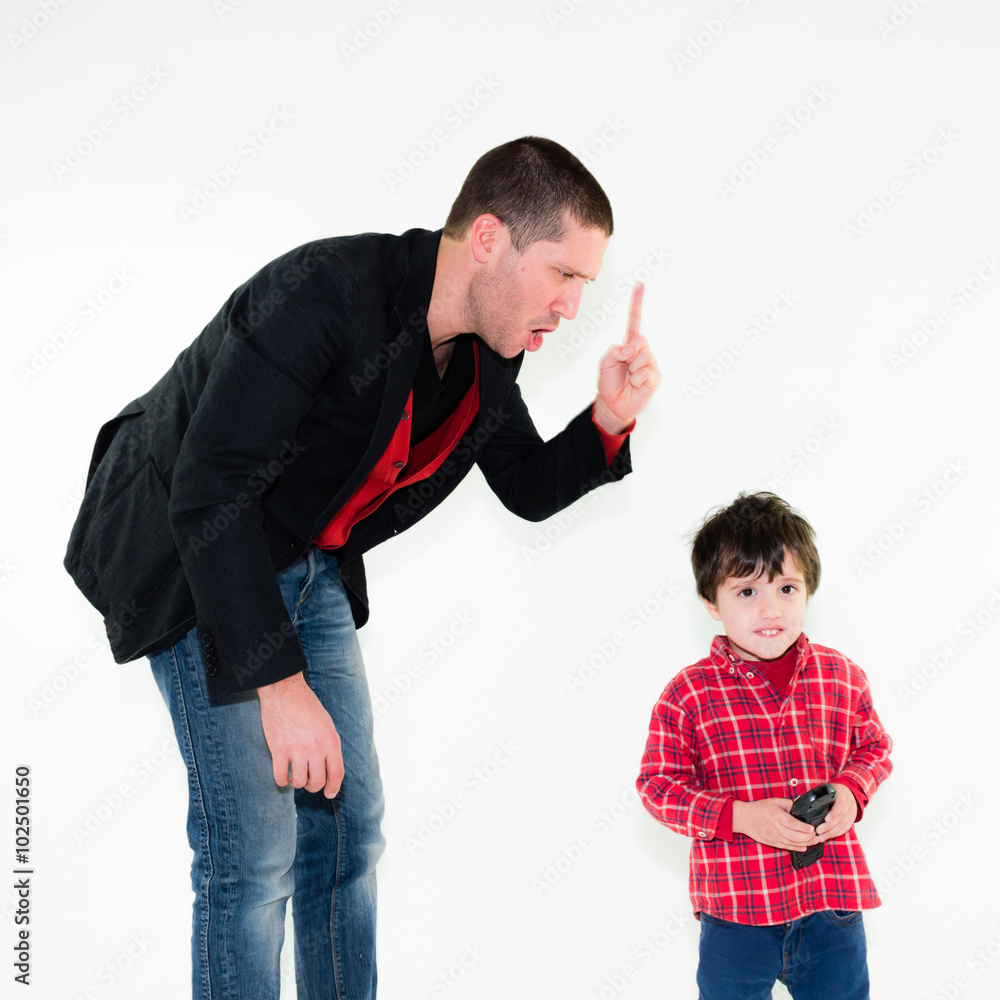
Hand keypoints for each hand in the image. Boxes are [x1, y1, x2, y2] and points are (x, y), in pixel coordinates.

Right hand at [258, 672, 343, 797]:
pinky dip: (282, 780)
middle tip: (308, 782)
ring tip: (295, 775)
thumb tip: (328, 769)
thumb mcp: (327, 724)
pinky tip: (283, 774)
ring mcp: (297, 750)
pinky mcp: (279, 750)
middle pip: (317, 782)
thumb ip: (329, 746)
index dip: (333, 788)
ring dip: (297, 782)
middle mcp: (316, 748)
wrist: (285, 692)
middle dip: (313, 786)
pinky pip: (281, 777)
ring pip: (299, 782)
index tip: (329, 793)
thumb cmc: (307, 706)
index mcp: (331, 741)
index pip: (337, 774)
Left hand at [593, 283, 661, 433]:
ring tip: (629, 377)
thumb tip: (631, 348)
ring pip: (643, 357)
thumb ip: (614, 351)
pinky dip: (638, 380)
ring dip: (632, 369)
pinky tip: (635, 385)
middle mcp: (642, 350)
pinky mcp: (655, 377)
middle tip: (624, 367)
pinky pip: (647, 372)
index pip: (634, 320)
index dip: (637, 302)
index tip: (640, 284)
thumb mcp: (605, 363)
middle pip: (639, 341)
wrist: (614, 403)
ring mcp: (650, 363)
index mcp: (629, 343)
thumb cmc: (609, 381)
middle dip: (628, 355)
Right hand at [732, 797, 818, 850]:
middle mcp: (774, 827)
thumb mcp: (773, 801)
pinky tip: (803, 847)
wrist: (743, 818)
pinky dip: (796, 848)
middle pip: (794, 835)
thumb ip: (788, 804)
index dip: (804, 828)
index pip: (792, 823)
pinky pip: (786, 847)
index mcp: (776, 815)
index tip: (812, 829)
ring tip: (814, 842)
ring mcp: (773, 836)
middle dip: (807, 837)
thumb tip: (800, 808)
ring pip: (791, 843)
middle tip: (816, 836)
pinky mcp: (771, 842)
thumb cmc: (759, 808)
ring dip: (804, 843)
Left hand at [814, 783, 857, 841]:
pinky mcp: (851, 820)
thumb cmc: (834, 791)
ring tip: (821, 837)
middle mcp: (849, 805)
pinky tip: (828, 836)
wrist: (848, 792)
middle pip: (840, 818)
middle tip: (818, 831)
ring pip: (842, 826)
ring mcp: (851, 813)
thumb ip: (819, 795)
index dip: (833, 813)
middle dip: (829, 826)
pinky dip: (836, 834)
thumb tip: (801, 801)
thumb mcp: (828, 789)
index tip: (826, 820)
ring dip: (831, 833)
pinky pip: (844, 829)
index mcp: (842, 795)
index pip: (840, 805)